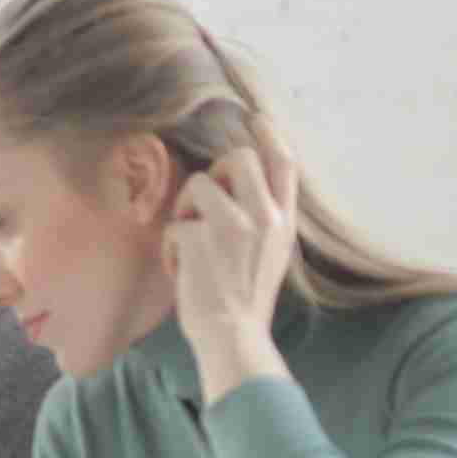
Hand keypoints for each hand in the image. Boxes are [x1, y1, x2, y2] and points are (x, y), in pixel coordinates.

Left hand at [164, 111, 299, 381]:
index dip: (270, 136)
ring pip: (198, 182)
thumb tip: (236, 183)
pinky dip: (172, 249)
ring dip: (186, 209)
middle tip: (205, 203)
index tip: (255, 120)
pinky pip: (175, 223)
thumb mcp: (271, 255)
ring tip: (191, 244)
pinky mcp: (200, 237)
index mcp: (283, 223)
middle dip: (214, 171)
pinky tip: (183, 273)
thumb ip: (264, 219)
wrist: (233, 338)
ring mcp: (233, 225)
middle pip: (239, 158)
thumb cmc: (244, 301)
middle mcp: (264, 217)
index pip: (284, 164)